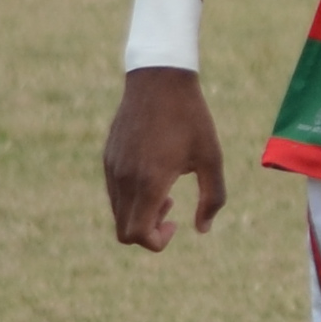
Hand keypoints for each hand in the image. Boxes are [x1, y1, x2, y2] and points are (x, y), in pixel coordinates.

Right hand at [105, 68, 229, 246]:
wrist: (159, 80)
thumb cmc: (190, 118)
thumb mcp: (211, 158)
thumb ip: (212, 198)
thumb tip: (202, 230)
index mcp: (150, 182)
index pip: (137, 234)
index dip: (156, 241)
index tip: (175, 224)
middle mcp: (125, 179)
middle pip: (123, 231)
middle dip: (148, 231)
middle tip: (171, 208)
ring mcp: (112, 168)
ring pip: (117, 212)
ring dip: (140, 213)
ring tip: (166, 192)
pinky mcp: (108, 157)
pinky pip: (113, 192)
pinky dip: (131, 198)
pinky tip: (152, 175)